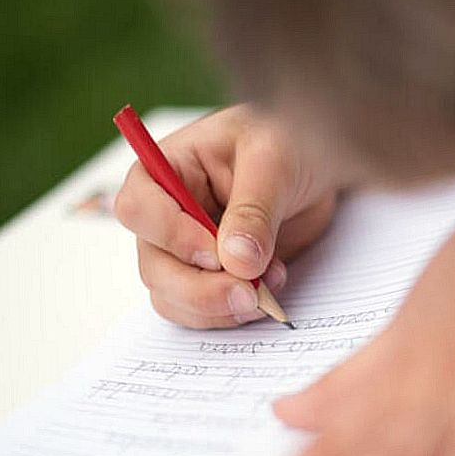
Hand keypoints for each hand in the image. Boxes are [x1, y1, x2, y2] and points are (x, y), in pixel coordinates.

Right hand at [114, 105, 340, 326]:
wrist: (316, 164)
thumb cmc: (287, 141)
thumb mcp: (274, 161)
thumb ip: (253, 211)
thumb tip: (236, 261)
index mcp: (166, 170)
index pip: (138, 209)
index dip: (171, 237)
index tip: (215, 253)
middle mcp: (166, 215)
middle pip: (154, 266)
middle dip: (199, 289)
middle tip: (247, 295)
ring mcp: (185, 251)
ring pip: (173, 298)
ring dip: (219, 307)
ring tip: (266, 290)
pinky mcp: (211, 277)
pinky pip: (202, 312)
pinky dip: (232, 314)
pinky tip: (267, 293)